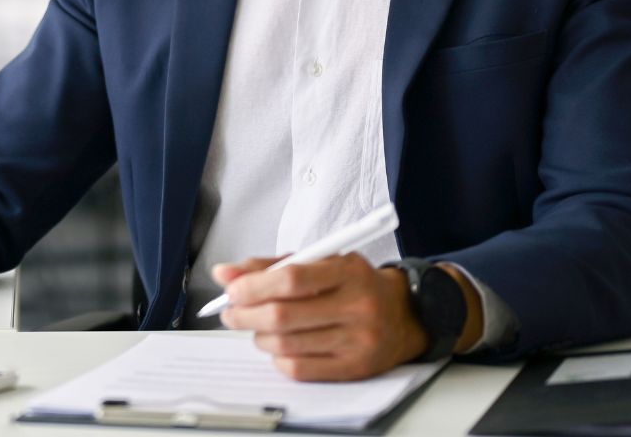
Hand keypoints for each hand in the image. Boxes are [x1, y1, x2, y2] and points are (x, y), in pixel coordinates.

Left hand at [213, 253, 426, 381]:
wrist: (406, 314)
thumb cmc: (355, 284)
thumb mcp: (321, 261)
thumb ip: (272, 265)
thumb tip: (224, 273)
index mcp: (348, 271)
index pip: (290, 278)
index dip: (252, 286)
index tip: (232, 290)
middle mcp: (357, 306)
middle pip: (283, 316)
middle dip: (245, 315)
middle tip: (231, 312)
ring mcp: (358, 341)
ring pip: (287, 345)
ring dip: (259, 337)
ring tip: (256, 329)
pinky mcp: (355, 369)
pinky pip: (300, 369)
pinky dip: (278, 358)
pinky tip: (278, 347)